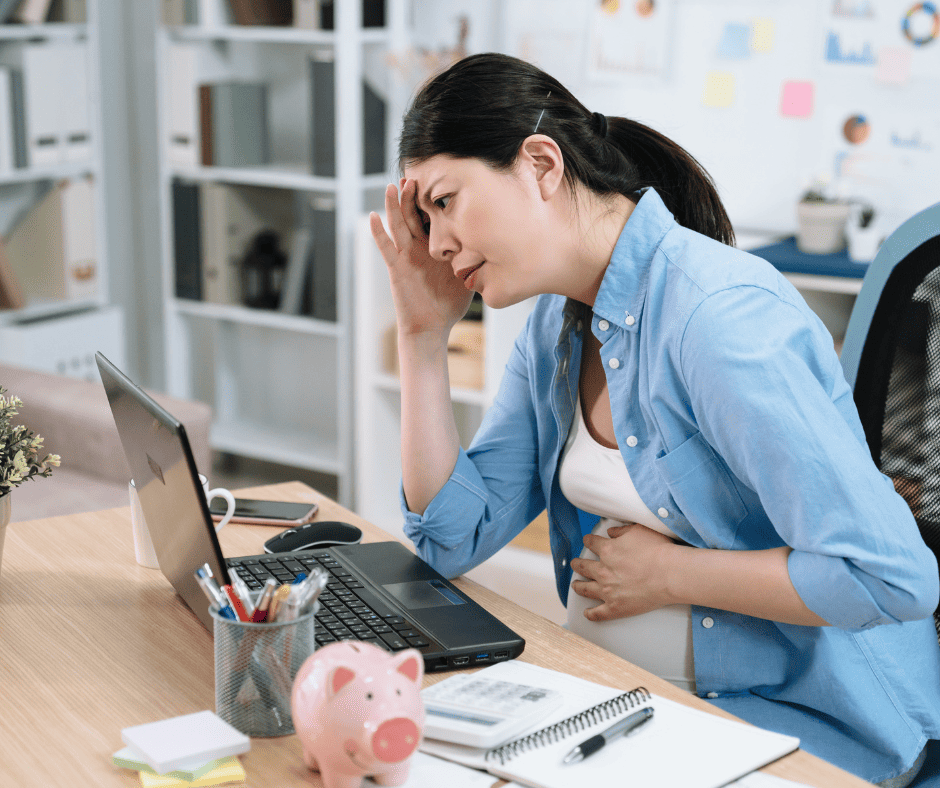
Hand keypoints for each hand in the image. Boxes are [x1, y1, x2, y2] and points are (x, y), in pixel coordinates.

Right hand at [370, 179, 472, 339]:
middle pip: (413, 215)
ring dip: (394, 206)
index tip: (440, 179)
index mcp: (436, 247)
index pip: (434, 218)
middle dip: (413, 196)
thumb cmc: (449, 303)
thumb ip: (475, 259)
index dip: (434, 200)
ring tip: (393, 186)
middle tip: (414, 174)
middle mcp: (419, 248)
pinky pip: (386, 248)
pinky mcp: (396, 268)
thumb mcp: (467, 276)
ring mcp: (406, 256)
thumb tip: (499, 246)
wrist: (431, 327)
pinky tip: (373, 216)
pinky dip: (378, 232)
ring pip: (399, 226)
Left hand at [570, 523, 677, 620]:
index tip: (588, 541)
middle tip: (575, 564)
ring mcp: (607, 590)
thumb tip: (611, 532)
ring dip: (578, 586)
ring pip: (585, 589)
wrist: (669, 574)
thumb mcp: (639, 530)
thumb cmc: (658, 550)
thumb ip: (621, 531)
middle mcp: (603, 571)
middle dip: (578, 564)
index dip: (589, 541)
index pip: (592, 543)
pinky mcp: (616, 607)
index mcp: (607, 550)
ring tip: (576, 585)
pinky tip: (587, 613)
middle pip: (583, 567)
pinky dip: (591, 614)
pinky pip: (598, 613)